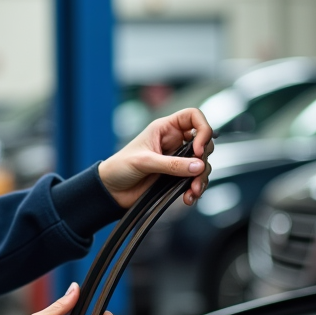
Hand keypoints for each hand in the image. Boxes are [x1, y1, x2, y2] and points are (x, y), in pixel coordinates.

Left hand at [98, 108, 214, 208]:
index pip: (193, 116)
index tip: (198, 149)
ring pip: (202, 164)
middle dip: (204, 159)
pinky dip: (196, 189)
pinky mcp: (176, 177)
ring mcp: (176, 160)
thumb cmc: (120, 167)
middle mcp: (174, 142)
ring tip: (193, 191)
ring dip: (202, 178)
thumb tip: (198, 166)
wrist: (111, 191)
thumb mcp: (144, 162)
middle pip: (204, 142)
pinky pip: (194, 180)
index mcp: (165, 129)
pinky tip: (189, 198)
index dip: (203, 129)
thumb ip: (172, 164)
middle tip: (196, 174)